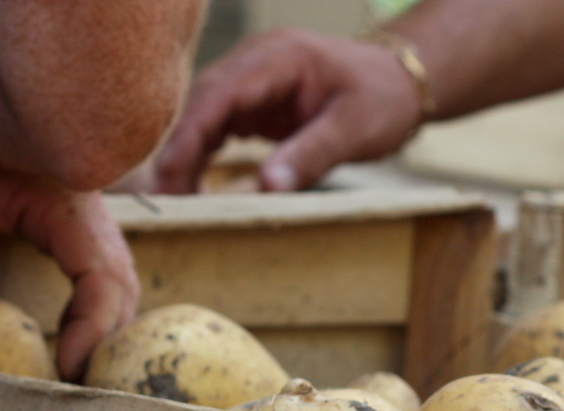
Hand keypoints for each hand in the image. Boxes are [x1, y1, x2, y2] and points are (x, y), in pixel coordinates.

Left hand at [0, 143, 139, 380]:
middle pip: (126, 291)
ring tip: (83, 373)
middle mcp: (98, 225)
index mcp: (75, 212)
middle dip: (111, 342)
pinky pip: (110, 283)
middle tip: (81, 388)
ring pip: (124, 289)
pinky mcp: (89, 238)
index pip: (104, 280)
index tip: (71, 367)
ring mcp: (99, 231)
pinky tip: (79, 343)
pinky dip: (103, 316)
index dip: (94, 329)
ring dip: (110, 332)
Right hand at [155, 27, 424, 193]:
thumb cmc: (383, 99)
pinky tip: (192, 186)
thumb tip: (268, 186)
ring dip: (187, 155)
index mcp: (279, 58)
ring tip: (175, 200)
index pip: (221, 91)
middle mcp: (257, 63)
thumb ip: (312, 154)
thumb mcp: (355, 128)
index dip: (190, 131)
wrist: (400, 83)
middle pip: (202, 103)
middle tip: (163, 197)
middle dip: (179, 149)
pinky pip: (218, 126)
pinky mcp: (256, 103)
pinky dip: (203, 154)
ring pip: (205, 116)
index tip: (170, 170)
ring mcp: (254, 81)